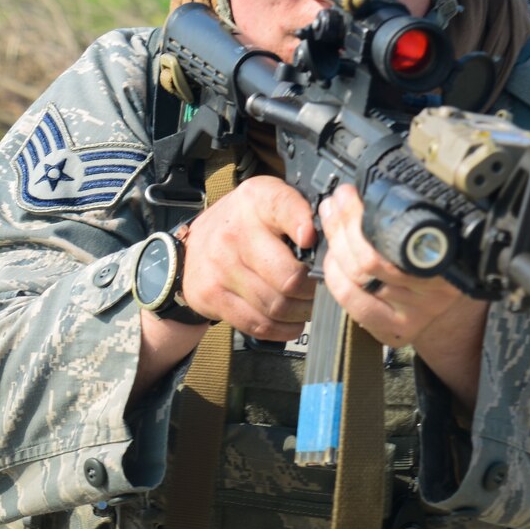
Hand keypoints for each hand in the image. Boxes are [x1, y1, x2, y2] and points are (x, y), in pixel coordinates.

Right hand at [178, 175, 318, 338]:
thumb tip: (339, 234)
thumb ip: (303, 210)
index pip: (284, 206)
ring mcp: (220, 267)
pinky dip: (282, 329)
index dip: (304, 224)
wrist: (189, 250)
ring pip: (276, 304)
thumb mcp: (270, 201)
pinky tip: (292, 322)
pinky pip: (256, 323)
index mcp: (256, 200)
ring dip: (302, 312)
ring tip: (310, 306)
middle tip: (324, 289)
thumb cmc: (246, 225)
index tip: (314, 240)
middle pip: (289, 275)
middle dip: (314, 288)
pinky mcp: (211, 296)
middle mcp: (235, 232)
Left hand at [319, 185, 488, 407]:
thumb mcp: (441, 230)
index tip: (350, 195)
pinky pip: (353, 304)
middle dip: (342, 225)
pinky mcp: (394, 330)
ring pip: (358, 278)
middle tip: (335, 203)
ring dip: (335, 245)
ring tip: (331, 221)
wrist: (456, 301)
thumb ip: (415, 214)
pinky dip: (335, 277)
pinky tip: (332, 259)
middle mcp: (436, 292)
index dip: (361, 216)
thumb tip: (373, 185)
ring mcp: (414, 314)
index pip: (395, 239)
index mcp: (450, 260)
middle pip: (369, 259)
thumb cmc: (443, 256)